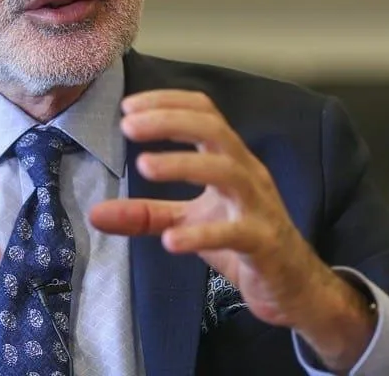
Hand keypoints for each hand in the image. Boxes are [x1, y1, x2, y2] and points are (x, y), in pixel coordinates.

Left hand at [88, 90, 374, 371]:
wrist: (293, 286)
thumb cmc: (242, 242)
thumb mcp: (187, 223)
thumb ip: (145, 214)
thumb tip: (94, 213)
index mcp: (231, 160)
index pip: (204, 113)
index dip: (167, 102)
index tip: (127, 106)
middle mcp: (248, 174)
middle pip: (214, 130)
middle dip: (170, 122)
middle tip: (128, 126)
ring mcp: (259, 207)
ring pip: (227, 171)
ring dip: (184, 164)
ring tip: (144, 166)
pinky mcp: (264, 244)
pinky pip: (236, 232)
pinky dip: (201, 234)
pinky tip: (170, 241)